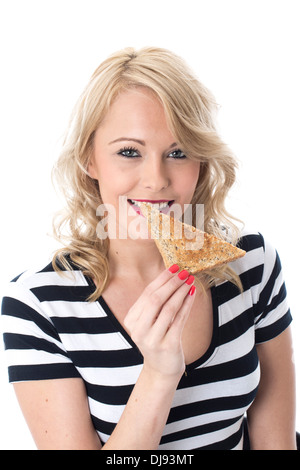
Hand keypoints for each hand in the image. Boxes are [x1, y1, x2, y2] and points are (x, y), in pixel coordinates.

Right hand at [124, 265, 195, 380]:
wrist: (161, 368)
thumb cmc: (157, 338)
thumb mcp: (150, 320)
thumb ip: (155, 302)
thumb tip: (172, 274)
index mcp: (132, 320)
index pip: (147, 294)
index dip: (162, 279)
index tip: (174, 267)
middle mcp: (139, 330)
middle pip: (156, 299)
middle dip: (172, 283)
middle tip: (185, 272)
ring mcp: (152, 339)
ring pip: (169, 309)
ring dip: (181, 292)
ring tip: (191, 281)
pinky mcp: (168, 346)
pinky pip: (179, 320)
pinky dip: (187, 305)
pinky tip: (193, 294)